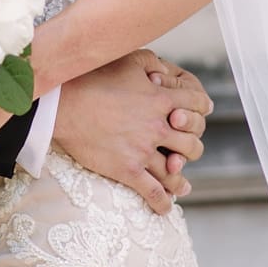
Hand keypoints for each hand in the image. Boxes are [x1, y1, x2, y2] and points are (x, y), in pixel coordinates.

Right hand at [51, 50, 211, 215]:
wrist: (64, 104)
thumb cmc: (92, 78)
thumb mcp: (126, 60)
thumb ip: (152, 62)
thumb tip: (165, 72)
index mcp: (161, 99)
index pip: (198, 106)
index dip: (202, 109)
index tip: (202, 113)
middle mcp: (157, 127)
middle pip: (192, 144)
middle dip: (192, 147)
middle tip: (185, 150)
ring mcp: (143, 151)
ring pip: (174, 172)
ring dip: (180, 179)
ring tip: (182, 184)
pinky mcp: (127, 170)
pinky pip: (153, 192)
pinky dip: (162, 203)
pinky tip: (164, 206)